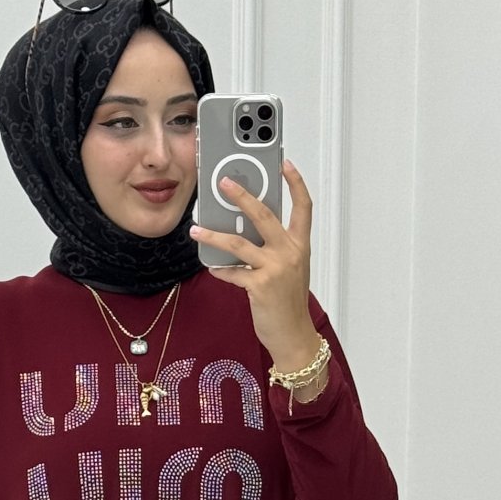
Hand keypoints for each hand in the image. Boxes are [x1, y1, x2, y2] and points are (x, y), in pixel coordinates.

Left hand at [189, 158, 317, 363]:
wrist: (293, 335)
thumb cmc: (289, 302)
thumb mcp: (290, 269)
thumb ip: (274, 248)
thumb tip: (247, 231)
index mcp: (300, 245)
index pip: (303, 207)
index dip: (295, 183)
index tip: (285, 164)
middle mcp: (289, 253)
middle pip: (264, 215)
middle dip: (242, 195)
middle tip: (224, 182)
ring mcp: (275, 269)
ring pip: (239, 243)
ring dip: (214, 235)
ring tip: (197, 229)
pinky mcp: (260, 286)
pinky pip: (233, 272)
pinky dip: (220, 270)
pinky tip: (212, 268)